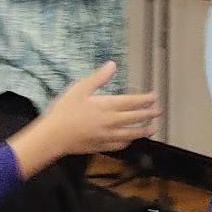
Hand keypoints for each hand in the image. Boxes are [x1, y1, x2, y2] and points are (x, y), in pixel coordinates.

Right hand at [37, 63, 156, 163]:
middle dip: (149, 114)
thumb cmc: (64, 111)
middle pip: (135, 118)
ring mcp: (107, 136)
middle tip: (158, 111)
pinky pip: (120, 144)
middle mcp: (111, 122)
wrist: (54, 136)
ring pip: (131, 134)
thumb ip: (98, 78)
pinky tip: (130, 140)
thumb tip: (112, 65)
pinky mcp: (101, 146)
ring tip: (152, 128)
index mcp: (106, 106)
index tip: (154, 97)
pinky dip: (128, 141)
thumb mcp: (79, 89)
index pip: (132, 102)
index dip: (145, 99)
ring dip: (144, 130)